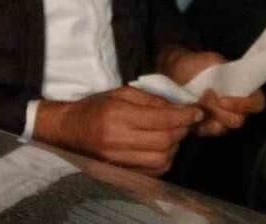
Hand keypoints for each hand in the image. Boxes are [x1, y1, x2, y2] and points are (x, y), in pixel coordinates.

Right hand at [34, 86, 202, 176]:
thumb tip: (180, 107)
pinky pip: (153, 171)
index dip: (183, 116)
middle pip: (164, 141)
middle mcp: (118, 141)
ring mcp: (118, 160)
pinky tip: (163, 147)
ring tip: (173, 133)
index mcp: (118, 116)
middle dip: (182, 130)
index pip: (160, 119)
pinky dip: (164, 159)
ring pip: (161, 159)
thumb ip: (151, 99)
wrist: (69, 129)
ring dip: (175, 146)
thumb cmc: (96, 106)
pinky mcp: (121, 172)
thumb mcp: (122, 93)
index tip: (197, 112)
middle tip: (187, 121)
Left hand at [158, 47, 265, 136]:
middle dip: (221, 112)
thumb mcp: (209, 60)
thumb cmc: (195, 65)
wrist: (174, 72)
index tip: (223, 99)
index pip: (257, 103)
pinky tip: (190, 111)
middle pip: (239, 121)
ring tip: (196, 102)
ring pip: (222, 128)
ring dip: (209, 117)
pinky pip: (206, 132)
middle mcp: (236, 108)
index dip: (245, 104)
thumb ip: (220, 68)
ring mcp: (221, 119)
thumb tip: (223, 82)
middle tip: (205, 97)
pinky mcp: (206, 128)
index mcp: (243, 90)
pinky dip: (198, 123)